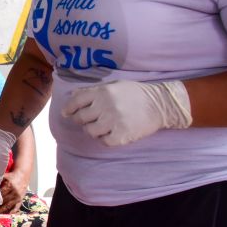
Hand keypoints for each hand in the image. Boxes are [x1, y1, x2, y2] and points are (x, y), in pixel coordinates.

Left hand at [0, 170, 27, 213]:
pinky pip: (15, 209)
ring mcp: (18, 197)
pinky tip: (3, 215)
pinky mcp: (20, 201)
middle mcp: (14, 192)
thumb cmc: (10, 177)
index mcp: (9, 185)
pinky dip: (9, 213)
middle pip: (3, 201)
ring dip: (1, 211)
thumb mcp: (4, 177)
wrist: (23, 176)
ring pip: (8, 206)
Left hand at [62, 80, 190, 145]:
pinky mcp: (122, 135)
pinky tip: (110, 133)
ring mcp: (113, 121)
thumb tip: (73, 95)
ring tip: (100, 126)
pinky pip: (104, 141)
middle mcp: (105, 106)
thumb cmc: (135, 93)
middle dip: (79, 120)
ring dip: (92, 130)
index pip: (76, 101)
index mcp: (102, 92)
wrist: (160, 104)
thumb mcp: (113, 86)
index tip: (66, 113)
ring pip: (90, 131)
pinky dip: (104, 139)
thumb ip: (92, 91)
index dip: (69, 108)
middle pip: (81, 118)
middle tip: (84, 120)